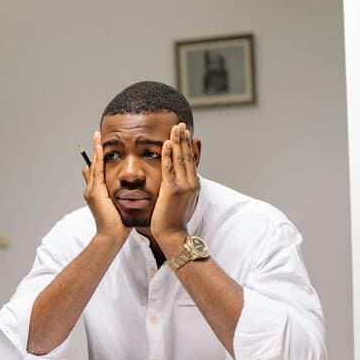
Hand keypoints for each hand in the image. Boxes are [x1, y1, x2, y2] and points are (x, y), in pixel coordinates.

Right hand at [82, 131, 127, 241]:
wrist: (112, 236)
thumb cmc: (119, 224)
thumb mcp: (121, 207)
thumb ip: (121, 196)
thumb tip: (129, 189)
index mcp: (97, 193)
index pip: (97, 171)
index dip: (98, 158)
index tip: (101, 146)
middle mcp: (91, 190)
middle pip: (92, 165)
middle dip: (95, 150)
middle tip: (96, 135)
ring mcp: (91, 191)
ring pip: (93, 166)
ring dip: (95, 151)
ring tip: (97, 137)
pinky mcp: (94, 192)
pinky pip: (97, 171)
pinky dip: (98, 159)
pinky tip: (101, 149)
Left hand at [150, 123, 199, 250]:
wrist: (173, 235)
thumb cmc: (172, 221)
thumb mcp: (179, 201)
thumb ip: (179, 188)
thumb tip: (181, 180)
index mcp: (193, 185)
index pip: (190, 160)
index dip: (187, 145)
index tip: (184, 132)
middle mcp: (191, 183)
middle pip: (187, 156)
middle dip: (184, 139)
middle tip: (180, 124)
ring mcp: (183, 186)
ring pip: (180, 159)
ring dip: (177, 141)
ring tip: (175, 128)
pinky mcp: (172, 190)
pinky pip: (169, 168)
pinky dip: (168, 154)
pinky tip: (166, 143)